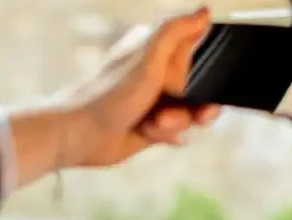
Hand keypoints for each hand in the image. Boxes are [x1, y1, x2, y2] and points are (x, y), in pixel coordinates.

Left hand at [61, 6, 221, 167]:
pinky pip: (177, 132)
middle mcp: (156, 74)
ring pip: (190, 113)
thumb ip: (176, 32)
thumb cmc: (110, 94)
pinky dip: (169, 136)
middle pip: (199, 87)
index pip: (194, 49)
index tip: (210, 80)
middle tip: (193, 112)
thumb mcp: (149, 58)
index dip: (205, 65)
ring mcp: (154, 102)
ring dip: (176, 122)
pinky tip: (152, 134)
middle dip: (197, 105)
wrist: (81, 135)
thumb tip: (204, 10)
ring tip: (155, 124)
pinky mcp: (151, 127)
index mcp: (155, 50)